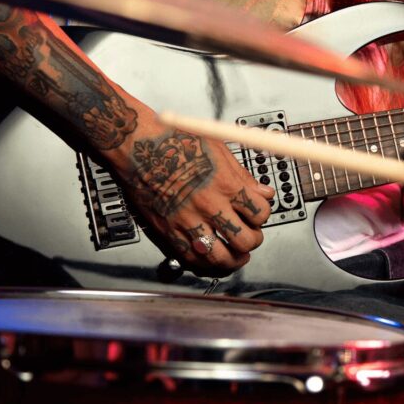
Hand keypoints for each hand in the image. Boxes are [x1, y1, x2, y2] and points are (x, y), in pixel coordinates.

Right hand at [121, 117, 274, 273]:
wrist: (139, 145)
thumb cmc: (176, 141)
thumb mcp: (219, 150)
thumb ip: (243, 176)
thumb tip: (263, 192)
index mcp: (226, 184)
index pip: (260, 213)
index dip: (263, 216)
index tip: (258, 215)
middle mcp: (209, 205)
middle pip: (245, 240)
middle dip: (253, 240)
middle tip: (250, 237)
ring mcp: (189, 220)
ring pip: (221, 256)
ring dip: (233, 259)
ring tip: (236, 255)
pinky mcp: (169, 229)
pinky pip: (192, 257)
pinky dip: (206, 261)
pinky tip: (211, 256)